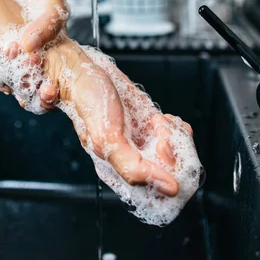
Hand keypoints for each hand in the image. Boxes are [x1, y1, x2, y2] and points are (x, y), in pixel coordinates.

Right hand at [44, 39, 192, 196]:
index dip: (165, 171)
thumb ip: (133, 168)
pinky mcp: (146, 125)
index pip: (154, 189)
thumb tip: (170, 188)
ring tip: (158, 122)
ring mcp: (139, 141)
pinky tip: (164, 119)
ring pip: (175, 153)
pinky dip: (175, 126)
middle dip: (170, 149)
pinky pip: (173, 135)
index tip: (161, 148)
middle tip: (159, 132)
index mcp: (116, 169)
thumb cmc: (88, 101)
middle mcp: (130, 158)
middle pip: (168, 170)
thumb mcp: (106, 138)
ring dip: (173, 134)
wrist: (83, 71)